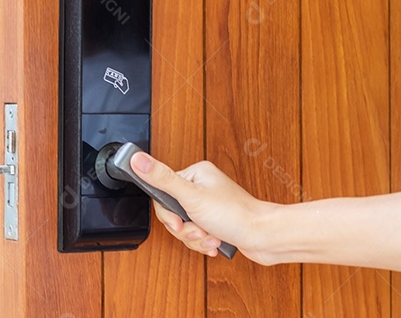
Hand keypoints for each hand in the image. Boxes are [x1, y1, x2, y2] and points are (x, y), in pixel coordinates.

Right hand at [130, 152, 272, 260]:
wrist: (263, 237)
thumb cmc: (235, 215)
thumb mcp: (191, 197)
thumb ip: (162, 178)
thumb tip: (137, 159)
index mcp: (196, 174)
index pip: (163, 193)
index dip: (167, 213)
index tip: (177, 221)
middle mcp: (202, 187)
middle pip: (173, 213)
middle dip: (185, 229)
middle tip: (199, 229)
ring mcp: (209, 206)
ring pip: (184, 227)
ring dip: (196, 238)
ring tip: (211, 236)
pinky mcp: (215, 222)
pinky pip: (197, 235)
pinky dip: (204, 242)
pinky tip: (216, 242)